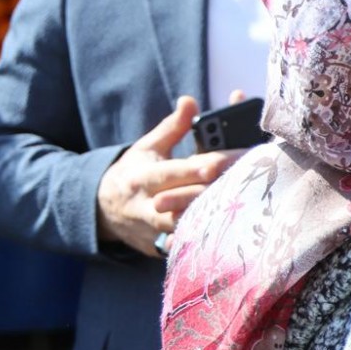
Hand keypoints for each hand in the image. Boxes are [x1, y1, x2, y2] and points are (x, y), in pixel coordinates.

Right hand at [94, 96, 244, 258]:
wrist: (104, 210)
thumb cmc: (134, 172)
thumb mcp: (147, 148)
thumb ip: (172, 127)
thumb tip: (190, 101)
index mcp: (143, 176)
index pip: (174, 172)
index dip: (196, 169)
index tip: (219, 164)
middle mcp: (146, 205)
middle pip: (183, 201)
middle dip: (213, 192)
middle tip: (246, 184)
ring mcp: (152, 230)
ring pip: (184, 227)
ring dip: (210, 219)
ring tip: (241, 209)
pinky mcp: (158, 247)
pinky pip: (182, 248)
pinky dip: (200, 243)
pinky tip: (224, 237)